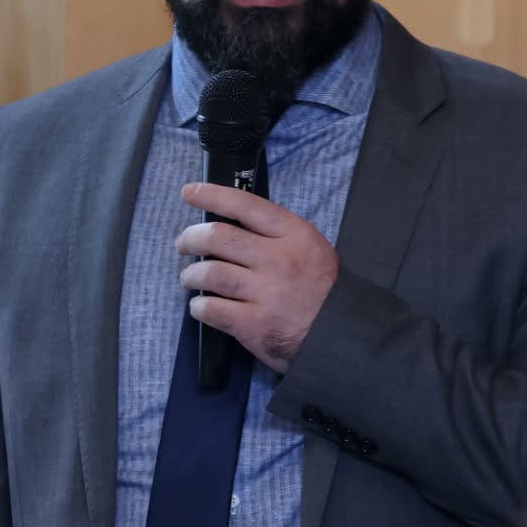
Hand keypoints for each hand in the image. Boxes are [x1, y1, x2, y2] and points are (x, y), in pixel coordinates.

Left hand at [177, 181, 339, 373]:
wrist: (344, 335)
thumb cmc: (324, 291)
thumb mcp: (311, 248)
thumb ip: (275, 235)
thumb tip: (231, 226)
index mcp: (294, 234)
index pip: (245, 205)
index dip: (212, 195)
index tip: (190, 192)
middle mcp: (278, 259)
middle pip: (218, 237)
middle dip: (191, 238)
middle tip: (183, 244)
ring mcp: (265, 292)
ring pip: (210, 272)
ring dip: (191, 274)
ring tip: (190, 278)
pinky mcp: (254, 324)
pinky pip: (212, 309)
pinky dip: (199, 306)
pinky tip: (201, 306)